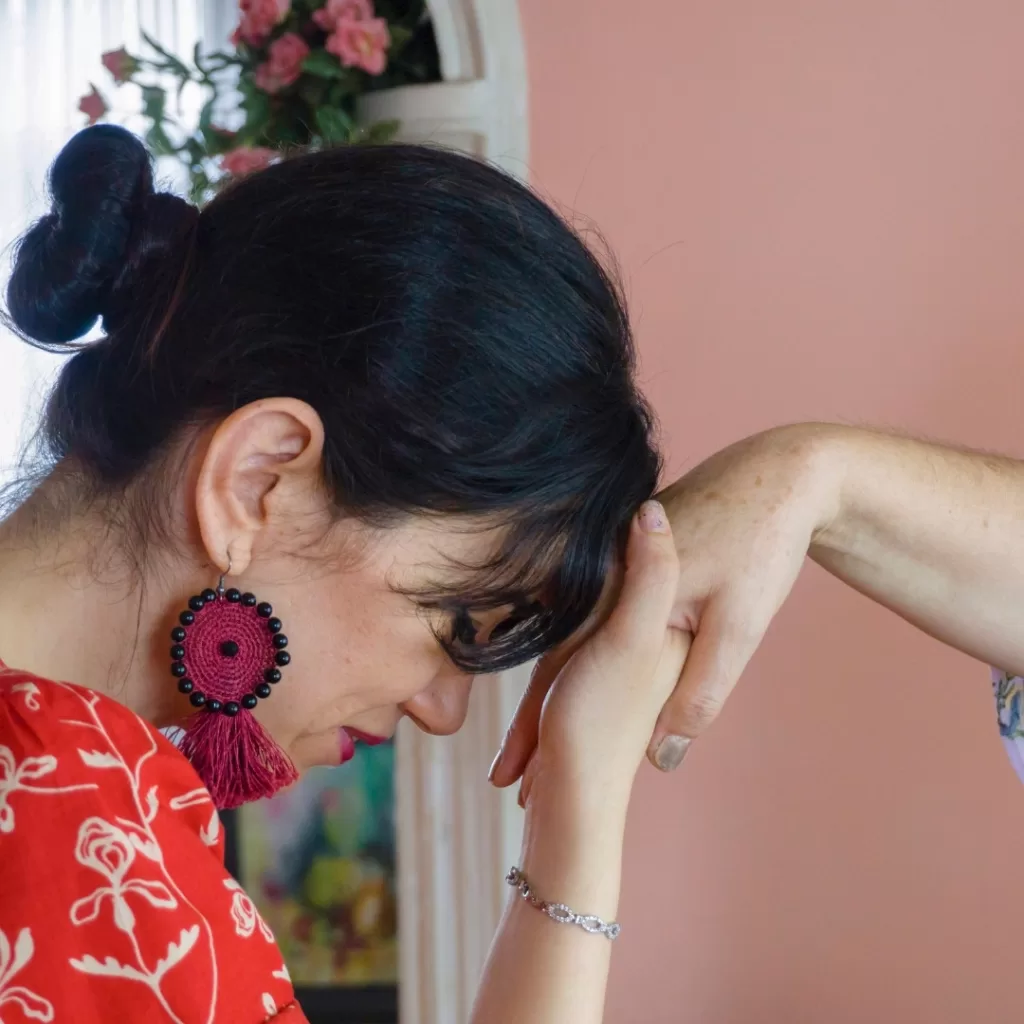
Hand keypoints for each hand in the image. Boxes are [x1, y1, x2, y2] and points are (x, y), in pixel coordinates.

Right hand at [491, 427, 836, 789]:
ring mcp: (611, 563)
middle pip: (552, 661)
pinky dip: (580, 655)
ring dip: (551, 692)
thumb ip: (700, 692)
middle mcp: (601, 576)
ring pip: (569, 640)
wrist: (778, 474)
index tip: (511, 781)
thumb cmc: (760, 551)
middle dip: (531, 721)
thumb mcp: (737, 629)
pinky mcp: (628, 558)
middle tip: (508, 776)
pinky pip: (592, 616)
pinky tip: (576, 682)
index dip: (531, 732)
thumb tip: (666, 758)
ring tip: (533, 745)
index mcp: (615, 595)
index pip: (555, 676)